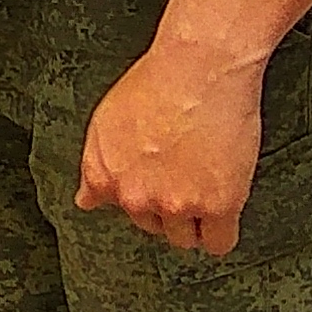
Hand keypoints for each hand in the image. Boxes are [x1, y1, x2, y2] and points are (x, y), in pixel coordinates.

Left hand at [77, 33, 267, 257]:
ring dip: (195, 219)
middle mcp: (134, 196)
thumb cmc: (158, 81)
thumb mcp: (106, 120)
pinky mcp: (217, 206)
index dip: (139, 195)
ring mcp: (176, 204)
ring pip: (184, 237)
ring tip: (206, 184)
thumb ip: (96, 166)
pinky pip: (219, 243)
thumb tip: (87, 200)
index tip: (153, 185)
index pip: (116, 211)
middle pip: (152, 225)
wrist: (201, 67)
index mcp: (104, 174)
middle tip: (184, 173)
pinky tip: (224, 211)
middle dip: (166, 206)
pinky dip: (221, 233)